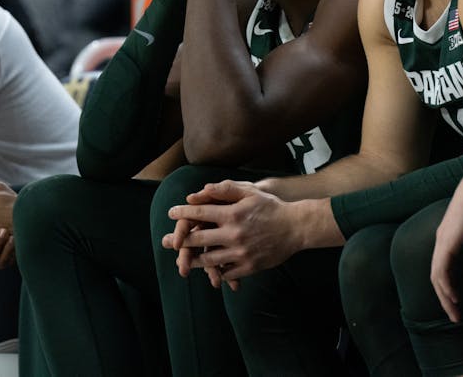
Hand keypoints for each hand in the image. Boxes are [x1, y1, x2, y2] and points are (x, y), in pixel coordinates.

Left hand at [161, 180, 302, 283]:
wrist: (297, 228)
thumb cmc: (272, 208)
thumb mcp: (250, 192)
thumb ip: (225, 190)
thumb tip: (201, 191)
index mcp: (232, 214)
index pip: (199, 214)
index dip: (182, 213)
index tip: (171, 212)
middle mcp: (234, 235)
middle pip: (198, 240)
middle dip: (179, 241)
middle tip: (166, 242)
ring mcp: (241, 253)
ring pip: (208, 260)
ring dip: (193, 261)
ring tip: (183, 262)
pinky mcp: (249, 267)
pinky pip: (226, 272)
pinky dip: (216, 272)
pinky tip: (209, 272)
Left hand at [430, 159, 462, 322]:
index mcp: (450, 233)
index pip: (444, 263)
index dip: (450, 282)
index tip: (459, 298)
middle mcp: (442, 237)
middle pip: (437, 273)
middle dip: (445, 296)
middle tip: (455, 314)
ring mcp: (443, 240)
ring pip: (437, 276)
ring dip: (445, 297)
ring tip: (455, 314)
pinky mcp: (447, 242)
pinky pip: (441, 271)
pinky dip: (446, 287)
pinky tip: (454, 299)